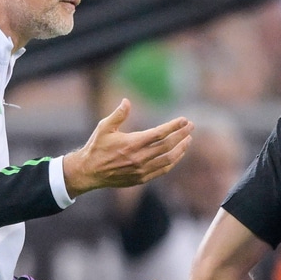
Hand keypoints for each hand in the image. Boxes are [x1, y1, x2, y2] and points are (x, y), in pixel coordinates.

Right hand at [63, 99, 192, 195]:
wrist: (89, 171)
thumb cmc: (97, 147)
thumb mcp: (104, 127)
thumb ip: (118, 114)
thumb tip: (127, 101)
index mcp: (132, 143)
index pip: (159, 133)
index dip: (173, 126)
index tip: (184, 120)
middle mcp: (139, 157)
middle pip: (167, 145)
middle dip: (181, 135)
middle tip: (191, 127)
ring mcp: (141, 170)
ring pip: (168, 159)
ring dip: (181, 149)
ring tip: (188, 140)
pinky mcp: (142, 178)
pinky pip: (162, 170)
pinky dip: (173, 162)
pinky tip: (178, 154)